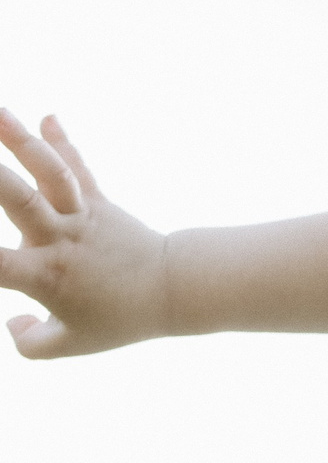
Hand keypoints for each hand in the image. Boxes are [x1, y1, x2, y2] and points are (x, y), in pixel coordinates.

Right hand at [0, 109, 174, 357]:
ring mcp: (81, 215)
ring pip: (50, 174)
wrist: (175, 289)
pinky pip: (79, 171)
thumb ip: (29, 341)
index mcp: (45, 276)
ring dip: (21, 140)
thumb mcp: (69, 345)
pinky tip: (48, 117)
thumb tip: (12, 321)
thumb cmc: (119, 320)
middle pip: (19, 200)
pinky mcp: (99, 203)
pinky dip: (64, 144)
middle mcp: (60, 238)